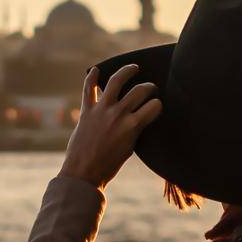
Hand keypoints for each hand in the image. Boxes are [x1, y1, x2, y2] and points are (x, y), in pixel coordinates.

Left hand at [58, 64, 162, 188]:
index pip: (154, 106)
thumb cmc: (108, 166)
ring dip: (127, 71)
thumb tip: (139, 116)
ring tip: (133, 68)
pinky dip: (91, 77)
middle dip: (149, 87)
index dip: (158, 105)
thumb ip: (135, 130)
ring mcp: (101, 110)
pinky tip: (95, 70)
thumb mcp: (129, 148)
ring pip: (116, 81)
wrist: (83, 173)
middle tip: (151, 88)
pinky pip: (88, 89)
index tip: (157, 105)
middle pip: (140, 91)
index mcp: (132, 126)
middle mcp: (118, 114)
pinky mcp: (86, 111)